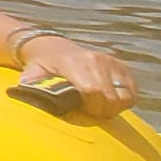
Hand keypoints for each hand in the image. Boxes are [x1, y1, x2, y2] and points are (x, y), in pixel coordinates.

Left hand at [19, 34, 138, 120]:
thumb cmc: (42, 68)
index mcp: (74, 63)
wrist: (53, 48)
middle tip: (91, 112)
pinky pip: (133, 91)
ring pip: (125, 96)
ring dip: (115, 106)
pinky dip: (125, 99)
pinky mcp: (121, 66)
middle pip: (111, 97)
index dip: (91, 107)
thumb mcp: (31, 77)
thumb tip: (28, 100)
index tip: (84, 111)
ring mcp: (110, 61)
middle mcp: (96, 60)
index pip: (93, 91)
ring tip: (99, 106)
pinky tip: (110, 99)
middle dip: (102, 110)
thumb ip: (32, 89)